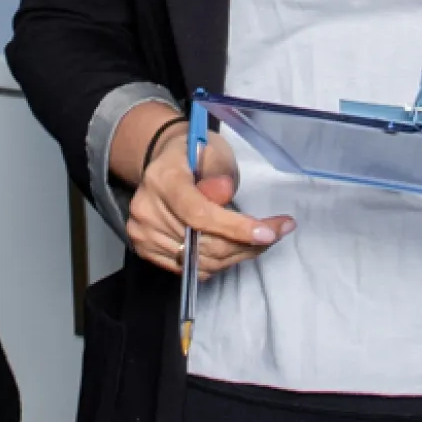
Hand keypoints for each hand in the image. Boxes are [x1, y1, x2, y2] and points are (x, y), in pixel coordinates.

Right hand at [124, 122, 293, 280]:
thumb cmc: (195, 155)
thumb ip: (218, 172)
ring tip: (261, 240)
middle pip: (202, 242)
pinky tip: (235, 248)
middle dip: (246, 243)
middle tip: (277, 233)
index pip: (199, 214)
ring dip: (237, 255)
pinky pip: (191, 269)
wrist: (165, 166)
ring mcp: (143, 234)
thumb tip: (225, 192)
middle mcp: (146, 210)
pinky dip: (218, 263)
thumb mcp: (213, 151)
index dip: (235, 228)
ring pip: (201, 260)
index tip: (269, 233)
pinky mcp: (146, 251)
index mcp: (162, 179)